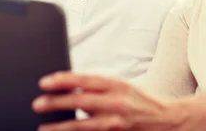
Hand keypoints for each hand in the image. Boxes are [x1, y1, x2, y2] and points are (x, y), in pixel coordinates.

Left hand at [32, 72, 181, 130]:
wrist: (168, 120)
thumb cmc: (141, 101)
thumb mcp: (122, 87)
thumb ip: (98, 88)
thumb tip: (72, 88)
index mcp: (116, 85)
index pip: (85, 80)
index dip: (63, 80)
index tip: (44, 82)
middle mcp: (117, 102)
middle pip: (81, 102)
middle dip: (56, 103)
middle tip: (37, 104)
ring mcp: (117, 123)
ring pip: (83, 126)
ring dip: (61, 127)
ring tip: (43, 127)